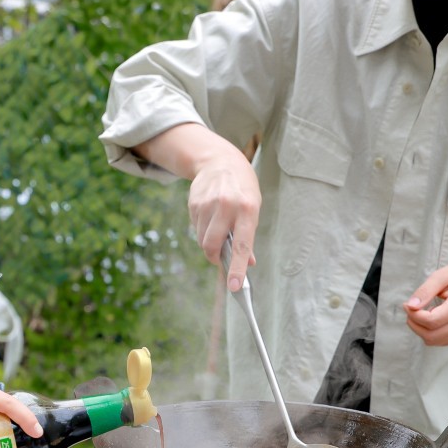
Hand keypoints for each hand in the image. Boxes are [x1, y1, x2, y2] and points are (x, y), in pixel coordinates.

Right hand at [187, 147, 260, 292]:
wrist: (221, 161)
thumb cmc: (242, 189)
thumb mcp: (253, 208)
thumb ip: (248, 235)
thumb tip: (248, 263)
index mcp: (248, 209)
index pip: (242, 245)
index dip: (238, 268)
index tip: (235, 286)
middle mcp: (227, 206)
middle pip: (212, 245)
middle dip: (214, 257)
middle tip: (220, 258)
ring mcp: (208, 203)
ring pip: (202, 238)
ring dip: (209, 241)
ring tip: (218, 225)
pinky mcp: (194, 203)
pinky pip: (196, 227)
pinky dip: (202, 228)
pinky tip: (210, 214)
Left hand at [404, 260, 447, 346]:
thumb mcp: (442, 275)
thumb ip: (425, 291)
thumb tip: (410, 306)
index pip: (432, 320)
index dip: (414, 315)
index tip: (407, 305)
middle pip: (431, 335)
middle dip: (414, 324)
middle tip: (410, 310)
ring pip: (434, 341)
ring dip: (420, 330)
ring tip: (420, 313)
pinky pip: (440, 341)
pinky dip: (429, 332)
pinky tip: (430, 318)